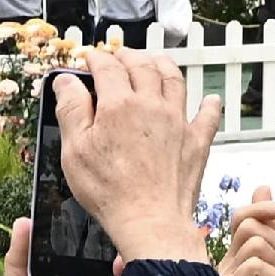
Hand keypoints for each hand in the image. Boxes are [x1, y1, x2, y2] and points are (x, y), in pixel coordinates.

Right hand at [44, 49, 222, 264]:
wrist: (150, 219)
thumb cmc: (110, 190)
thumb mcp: (75, 149)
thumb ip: (71, 109)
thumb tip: (66, 81)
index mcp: (119, 104)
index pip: (107, 67)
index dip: (96, 58)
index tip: (88, 59)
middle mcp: (152, 105)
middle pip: (142, 66)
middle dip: (128, 55)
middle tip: (119, 55)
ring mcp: (178, 121)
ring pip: (174, 80)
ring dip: (163, 65)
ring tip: (155, 60)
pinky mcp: (197, 142)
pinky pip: (207, 116)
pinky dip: (207, 104)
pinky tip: (208, 100)